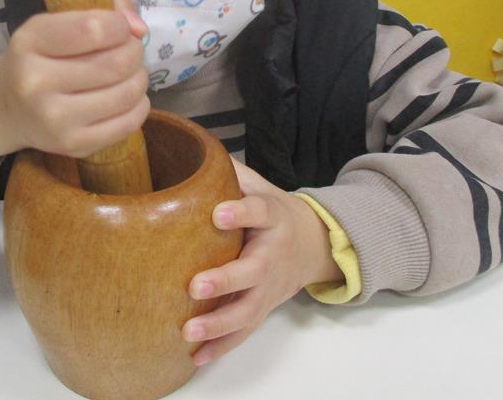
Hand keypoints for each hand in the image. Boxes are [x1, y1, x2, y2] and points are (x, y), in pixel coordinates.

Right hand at [0, 0, 148, 167]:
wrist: (6, 106)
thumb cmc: (39, 56)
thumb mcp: (55, 21)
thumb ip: (102, 10)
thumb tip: (140, 28)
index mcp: (30, 42)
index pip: (94, 29)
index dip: (120, 26)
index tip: (120, 28)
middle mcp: (36, 83)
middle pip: (116, 63)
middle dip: (134, 52)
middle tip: (130, 51)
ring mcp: (54, 119)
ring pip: (127, 93)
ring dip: (139, 77)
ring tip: (129, 73)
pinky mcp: (73, 145)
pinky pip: (128, 123)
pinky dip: (139, 105)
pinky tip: (127, 96)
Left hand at [182, 158, 343, 365]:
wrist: (314, 243)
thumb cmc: (272, 212)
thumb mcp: (259, 185)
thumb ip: (228, 170)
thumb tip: (190, 146)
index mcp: (272, 217)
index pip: (259, 211)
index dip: (241, 212)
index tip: (219, 213)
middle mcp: (272, 254)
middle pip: (253, 270)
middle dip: (226, 280)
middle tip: (196, 285)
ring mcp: (269, 286)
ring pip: (248, 309)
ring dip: (219, 324)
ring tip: (188, 331)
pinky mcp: (263, 308)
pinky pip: (243, 331)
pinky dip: (222, 346)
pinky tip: (196, 357)